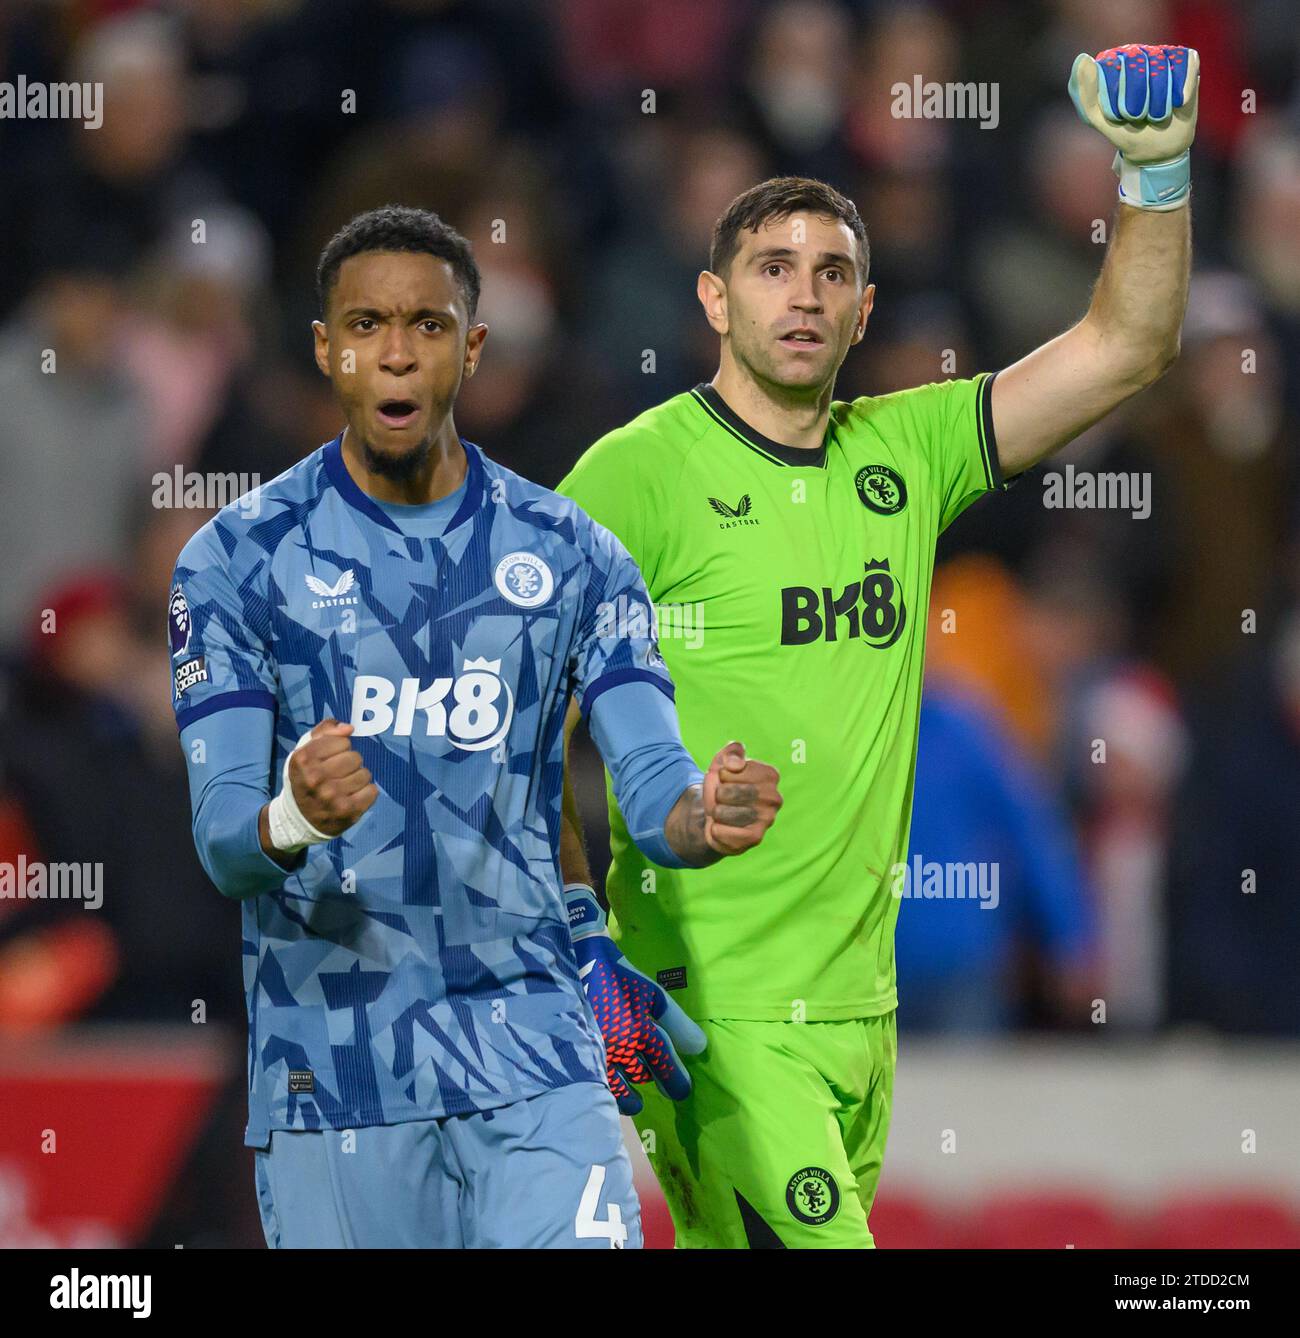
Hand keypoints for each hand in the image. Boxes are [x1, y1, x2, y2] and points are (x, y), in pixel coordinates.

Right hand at [287, 718, 378, 836]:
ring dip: (357, 779)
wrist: (299, 819)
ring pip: (365, 774)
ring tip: (343, 787)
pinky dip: (365, 793)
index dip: (338, 749)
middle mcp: (316, 778)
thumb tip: (349, 728)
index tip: (328, 760)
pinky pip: (372, 791)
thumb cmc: (305, 779)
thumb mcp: (305, 751)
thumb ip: (325, 732)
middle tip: (337, 775)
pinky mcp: (348, 811)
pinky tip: (351, 798)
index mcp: (303, 759)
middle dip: (349, 764)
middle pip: (355, 757)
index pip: (342, 741)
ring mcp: (333, 796)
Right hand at [565, 885, 706, 1115]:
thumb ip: (676, 1022)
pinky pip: (596, 1082)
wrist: (573, 962)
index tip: (682, 1091)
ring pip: (618, 1086)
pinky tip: (611, 1088)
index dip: (676, 1081)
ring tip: (634, 1098)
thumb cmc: (617, 976)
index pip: (664, 1066)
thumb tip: (698, 1048)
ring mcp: (594, 1053)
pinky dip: (608, 1089)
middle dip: (652, 1080)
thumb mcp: (651, 993)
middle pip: (641, 1076)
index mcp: (639, 1030)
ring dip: (629, 1093)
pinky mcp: (575, 1055)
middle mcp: (618, 1048)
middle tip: (659, 1083)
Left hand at [702, 741, 780, 855]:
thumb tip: (735, 765)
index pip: (730, 771)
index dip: (721, 775)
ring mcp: (767, 819)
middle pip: (726, 792)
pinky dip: (715, 829)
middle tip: (723, 798)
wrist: (716, 815)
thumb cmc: (723, 785)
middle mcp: (774, 797)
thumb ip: (731, 752)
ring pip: (722, 812)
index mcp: (770, 775)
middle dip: (716, 795)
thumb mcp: (723, 762)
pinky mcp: (755, 838)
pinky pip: (721, 831)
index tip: (726, 779)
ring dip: (715, 812)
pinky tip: (724, 828)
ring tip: (723, 812)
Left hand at [1068, 44, 1198, 208]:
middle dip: (1138, 98)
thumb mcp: (1097, 118)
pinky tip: (1178, 103)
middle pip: (1139, 61)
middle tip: (1139, 117)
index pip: (1114, 65)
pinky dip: (1182, 87)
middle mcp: (1138, 53)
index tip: (1119, 116)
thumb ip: (1085, 93)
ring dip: (1160, 98)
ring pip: (1163, 63)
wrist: (1155, 149)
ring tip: (1157, 115)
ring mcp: (1163, 55)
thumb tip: (1082, 57)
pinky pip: (1186, 63)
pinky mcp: (1187, 62)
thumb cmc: (1124, 130)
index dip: (1117, 96)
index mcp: (1114, 62)